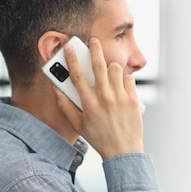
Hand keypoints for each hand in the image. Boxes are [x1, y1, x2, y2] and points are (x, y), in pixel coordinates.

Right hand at [55, 38, 143, 158]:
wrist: (123, 151)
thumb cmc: (99, 138)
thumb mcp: (77, 125)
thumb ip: (65, 106)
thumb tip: (56, 88)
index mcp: (89, 104)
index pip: (77, 76)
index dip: (71, 60)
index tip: (69, 48)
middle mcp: (105, 99)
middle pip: (98, 66)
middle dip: (94, 49)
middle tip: (93, 40)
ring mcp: (120, 98)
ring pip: (115, 69)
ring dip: (110, 67)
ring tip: (108, 71)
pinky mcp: (133, 100)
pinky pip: (128, 79)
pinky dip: (123, 78)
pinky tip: (119, 85)